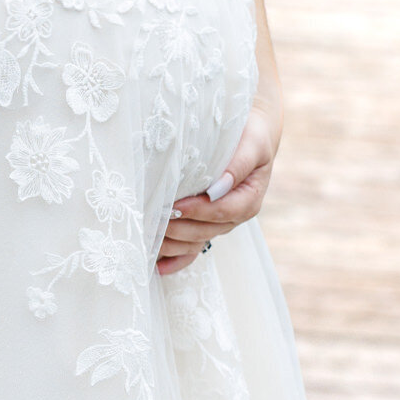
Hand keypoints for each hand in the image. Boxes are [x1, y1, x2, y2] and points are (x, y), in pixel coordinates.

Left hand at [156, 90, 281, 275]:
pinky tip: (157, 267)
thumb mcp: (252, 144)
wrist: (250, 133)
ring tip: (148, 239)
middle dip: (179, 228)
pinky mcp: (208, 224)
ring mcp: (221, 222)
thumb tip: (218, 187)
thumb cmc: (250, 134)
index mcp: (249, 198)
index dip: (199, 210)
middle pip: (206, 230)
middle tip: (152, 220)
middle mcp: (236, 214)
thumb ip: (238, 163)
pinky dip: (176, 259)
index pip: (222, 210)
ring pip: (196, 241)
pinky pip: (193, 249)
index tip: (174, 205)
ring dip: (172, 244)